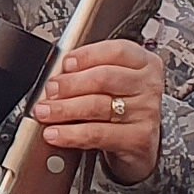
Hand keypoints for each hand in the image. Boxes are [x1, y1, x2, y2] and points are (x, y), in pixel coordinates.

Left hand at [34, 36, 162, 183]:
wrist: (139, 143)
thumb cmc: (122, 105)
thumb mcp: (112, 82)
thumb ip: (89, 72)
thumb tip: (56, 75)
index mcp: (144, 63)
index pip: (116, 51)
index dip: (87, 55)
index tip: (65, 63)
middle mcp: (148, 85)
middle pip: (103, 78)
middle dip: (69, 84)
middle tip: (49, 90)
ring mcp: (146, 112)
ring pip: (97, 106)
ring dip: (64, 109)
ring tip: (45, 112)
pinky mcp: (138, 138)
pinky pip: (98, 133)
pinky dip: (71, 134)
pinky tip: (56, 133)